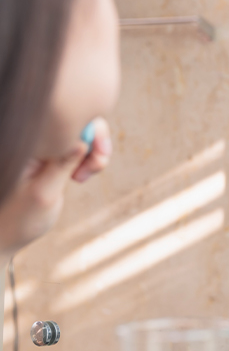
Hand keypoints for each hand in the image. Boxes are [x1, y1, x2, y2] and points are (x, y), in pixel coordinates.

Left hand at [0, 118, 112, 252]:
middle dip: (95, 140)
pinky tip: (81, 176)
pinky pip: (80, 144)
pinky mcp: (53, 154)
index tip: (98, 156)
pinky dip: (90, 158)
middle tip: (97, 167)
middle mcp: (34, 138)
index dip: (89, 129)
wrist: (8, 233)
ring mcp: (44, 144)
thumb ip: (61, 165)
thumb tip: (81, 141)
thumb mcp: (43, 193)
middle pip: (76, 118)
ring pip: (82, 132)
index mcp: (22, 142)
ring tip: (84, 177)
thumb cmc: (19, 218)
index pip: (61, 117)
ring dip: (94, 152)